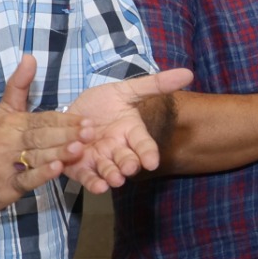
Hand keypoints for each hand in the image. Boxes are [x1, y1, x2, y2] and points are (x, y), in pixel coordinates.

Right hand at [0, 56, 85, 209]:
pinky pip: (25, 179)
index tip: (86, 120)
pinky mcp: (6, 185)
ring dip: (57, 153)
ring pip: (35, 157)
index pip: (41, 120)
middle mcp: (8, 142)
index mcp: (13, 124)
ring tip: (78, 148)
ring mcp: (6, 164)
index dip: (64, 121)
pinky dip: (41, 175)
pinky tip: (57, 169)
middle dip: (66, 134)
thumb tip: (30, 56)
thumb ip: (19, 86)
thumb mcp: (3, 111)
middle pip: (40, 137)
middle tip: (89, 132)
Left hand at [61, 67, 196, 192]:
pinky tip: (98, 186)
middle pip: (127, 159)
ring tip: (115, 180)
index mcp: (131, 132)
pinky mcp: (80, 167)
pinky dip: (93, 183)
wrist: (69, 114)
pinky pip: (88, 177)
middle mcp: (117, 148)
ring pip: (108, 170)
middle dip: (129, 164)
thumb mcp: (125, 91)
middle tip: (130, 168)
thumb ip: (154, 85)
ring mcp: (99, 159)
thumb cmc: (101, 103)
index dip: (148, 153)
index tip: (152, 161)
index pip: (144, 144)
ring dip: (112, 176)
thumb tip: (188, 73)